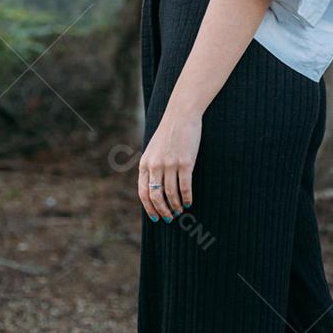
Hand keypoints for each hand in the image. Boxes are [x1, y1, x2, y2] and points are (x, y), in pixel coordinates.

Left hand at [138, 106, 202, 220]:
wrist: (181, 114)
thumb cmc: (169, 132)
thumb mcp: (153, 149)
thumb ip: (151, 167)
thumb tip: (154, 190)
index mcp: (145, 163)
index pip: (143, 193)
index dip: (149, 208)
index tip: (155, 218)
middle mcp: (155, 165)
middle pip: (156, 197)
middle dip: (163, 211)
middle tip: (170, 218)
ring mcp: (170, 164)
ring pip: (171, 194)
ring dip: (176, 206)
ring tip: (180, 210)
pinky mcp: (185, 162)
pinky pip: (185, 187)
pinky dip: (187, 197)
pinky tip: (189, 202)